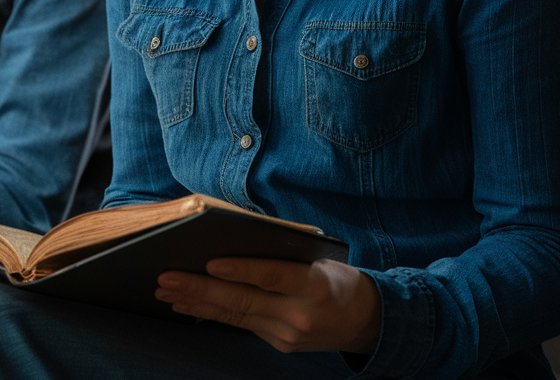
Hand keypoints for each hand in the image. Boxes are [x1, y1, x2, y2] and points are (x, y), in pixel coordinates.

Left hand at [155, 257, 381, 354]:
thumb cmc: (338, 277)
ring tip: (167, 291)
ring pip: (234, 316)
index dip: (239, 269)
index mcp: (313, 285)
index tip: (209, 262)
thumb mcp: (320, 258)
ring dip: (197, 303)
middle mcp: (298, 313)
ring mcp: (287, 334)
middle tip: (167, 278)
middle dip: (199, 289)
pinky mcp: (279, 344)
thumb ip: (282, 255)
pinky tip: (189, 306)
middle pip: (242, 300)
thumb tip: (233, 242)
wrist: (366, 319)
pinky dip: (213, 314)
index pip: (270, 275)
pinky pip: (240, 326)